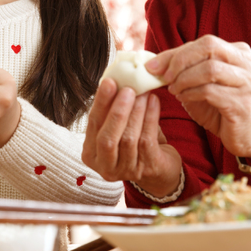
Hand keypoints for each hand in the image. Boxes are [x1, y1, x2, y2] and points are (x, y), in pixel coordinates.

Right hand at [83, 78, 182, 196]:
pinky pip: (147, 139)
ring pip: (129, 138)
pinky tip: (154, 101)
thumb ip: (112, 110)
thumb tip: (116, 80)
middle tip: (128, 89)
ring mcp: (126, 170)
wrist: (159, 166)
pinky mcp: (147, 168)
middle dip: (118, 111)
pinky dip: (151, 117)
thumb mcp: (118, 128)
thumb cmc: (135, 142)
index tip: (109, 82)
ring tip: (143, 93)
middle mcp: (105, 166)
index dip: (101, 103)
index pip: (93, 125)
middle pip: (108, 137)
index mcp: (91, 154)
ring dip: (136, 112)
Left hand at [147, 35, 250, 158]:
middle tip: (165, 77)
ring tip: (174, 90)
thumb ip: (186, 69)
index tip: (154, 66)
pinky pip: (211, 91)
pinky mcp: (243, 103)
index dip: (175, 53)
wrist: (250, 134)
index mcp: (239, 52)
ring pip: (210, 68)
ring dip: (185, 79)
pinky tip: (184, 99)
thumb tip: (155, 64)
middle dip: (180, 61)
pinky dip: (191, 93)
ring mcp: (248, 82)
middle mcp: (247, 63)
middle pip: (209, 47)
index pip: (204, 43)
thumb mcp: (204, 83)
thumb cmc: (224, 106)